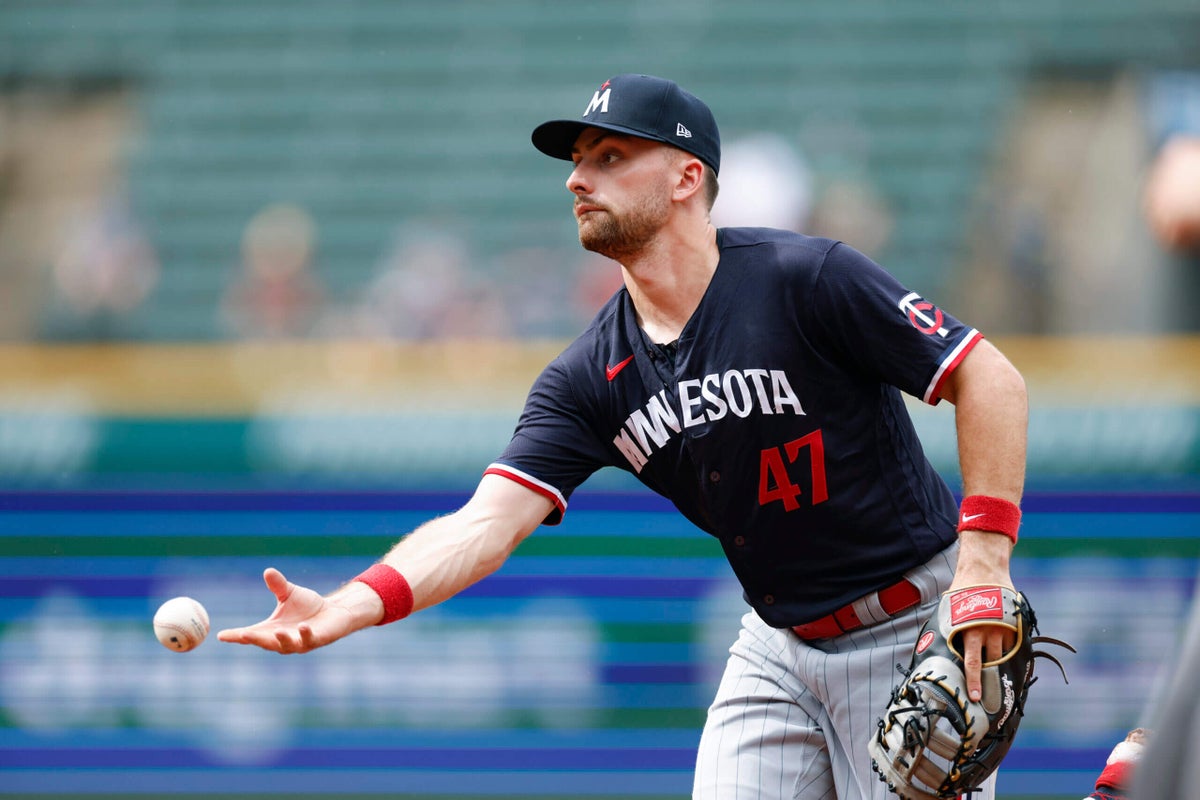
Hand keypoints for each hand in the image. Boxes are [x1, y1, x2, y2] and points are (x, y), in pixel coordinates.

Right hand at [217, 567, 365, 653]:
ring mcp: (300, 642)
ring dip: (282, 639)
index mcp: (272, 630)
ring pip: (287, 645)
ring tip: (278, 631)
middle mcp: (283, 639)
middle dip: (256, 640)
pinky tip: (303, 626)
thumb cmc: (308, 606)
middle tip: (244, 635)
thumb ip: (278, 586)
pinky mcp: (317, 640)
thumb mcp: (290, 594)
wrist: (334, 612)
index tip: (221, 635)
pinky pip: (309, 639)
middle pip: (266, 643)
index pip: (251, 634)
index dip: (236, 636)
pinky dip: (305, 634)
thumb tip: (268, 571)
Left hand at [950, 530, 1015, 700]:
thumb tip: (933, 643)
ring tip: (994, 673)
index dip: (974, 681)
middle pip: (990, 663)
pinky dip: (1008, 650)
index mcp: (969, 630)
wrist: (984, 569)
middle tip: (986, 695)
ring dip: (998, 664)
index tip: (975, 696)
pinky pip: (1012, 644)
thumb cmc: (963, 590)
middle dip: (989, 679)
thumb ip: (949, 627)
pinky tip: (1004, 653)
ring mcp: (1003, 628)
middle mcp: (987, 632)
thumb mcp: (950, 609)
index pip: (972, 663)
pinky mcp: (1013, 624)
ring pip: (1002, 655)